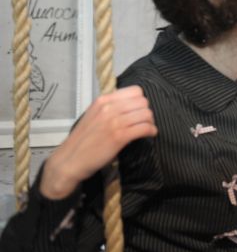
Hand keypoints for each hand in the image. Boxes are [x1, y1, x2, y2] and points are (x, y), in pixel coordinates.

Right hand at [40, 86, 154, 199]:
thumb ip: (109, 107)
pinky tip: (149, 135)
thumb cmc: (83, 140)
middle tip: (144, 121)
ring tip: (147, 129)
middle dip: (146, 111)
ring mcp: (114, 122)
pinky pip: (145, 128)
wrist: (69, 160)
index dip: (140, 101)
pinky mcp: (119, 136)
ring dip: (150, 122)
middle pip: (143, 101)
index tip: (138, 111)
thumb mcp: (94, 116)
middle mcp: (109, 108)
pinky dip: (151, 131)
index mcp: (103, 101)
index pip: (135, 90)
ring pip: (146, 114)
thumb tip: (130, 104)